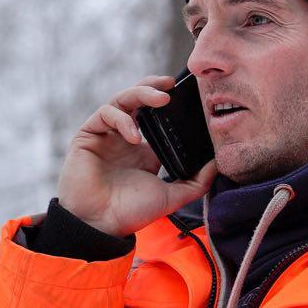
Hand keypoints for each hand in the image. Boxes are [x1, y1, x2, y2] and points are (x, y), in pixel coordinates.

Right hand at [57, 75, 217, 237]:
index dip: (170, 103)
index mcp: (144, 148)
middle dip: (154, 86)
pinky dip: (122, 119)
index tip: (188, 97)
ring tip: (161, 99)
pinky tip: (134, 136)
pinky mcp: (88, 134)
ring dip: (141, 93)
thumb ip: (197, 182)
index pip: (157, 115)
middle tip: (172, 83)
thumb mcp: (172, 196)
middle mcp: (125, 136)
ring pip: (121, 99)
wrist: (101, 225)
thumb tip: (218, 163)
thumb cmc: (131, 212)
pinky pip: (105, 114)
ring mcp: (106, 134)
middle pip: (138, 98)